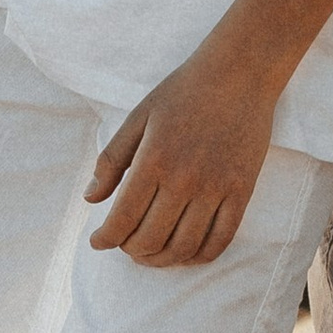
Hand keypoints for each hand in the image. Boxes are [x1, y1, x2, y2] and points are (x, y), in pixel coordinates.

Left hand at [86, 42, 283, 266]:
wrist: (239, 73)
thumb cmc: (183, 91)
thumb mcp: (139, 117)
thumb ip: (111, 159)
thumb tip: (90, 199)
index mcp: (153, 160)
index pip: (122, 220)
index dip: (104, 239)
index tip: (98, 242)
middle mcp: (184, 180)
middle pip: (150, 240)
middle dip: (130, 250)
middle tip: (125, 244)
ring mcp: (216, 188)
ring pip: (184, 247)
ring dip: (161, 260)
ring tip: (151, 253)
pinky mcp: (242, 191)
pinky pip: (220, 240)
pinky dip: (198, 256)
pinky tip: (184, 252)